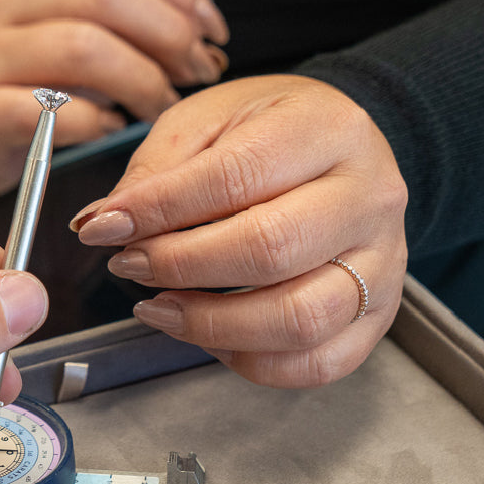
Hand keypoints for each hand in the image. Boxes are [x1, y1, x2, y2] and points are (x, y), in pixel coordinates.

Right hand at [0, 0, 227, 198]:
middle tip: (196, 71)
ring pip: (82, 48)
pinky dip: (97, 122)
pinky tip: (114, 128)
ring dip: (141, 80)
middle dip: (168, 36)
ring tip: (162, 106)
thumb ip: (108, 22)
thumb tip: (189, 31)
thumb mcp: (54, 32)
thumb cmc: (11, 86)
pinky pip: (51, 112)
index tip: (211, 31)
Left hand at [70, 75, 407, 387]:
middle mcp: (368, 198)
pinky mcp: (379, 314)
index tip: (103, 229)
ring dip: (210, 326)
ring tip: (159, 309)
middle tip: (130, 266)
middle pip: (269, 251)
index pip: (235, 178)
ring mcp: (382, 262)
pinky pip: (317, 362)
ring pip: (298, 319)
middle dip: (179, 268)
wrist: (343, 153)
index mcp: (327, 130)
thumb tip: (101, 225)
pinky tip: (212, 337)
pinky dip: (251, 362)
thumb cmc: (271, 134)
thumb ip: (155, 171)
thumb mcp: (209, 120)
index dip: (158, 212)